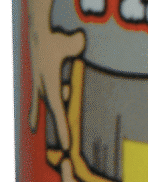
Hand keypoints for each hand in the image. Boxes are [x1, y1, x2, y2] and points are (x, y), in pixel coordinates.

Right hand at [29, 29, 84, 149]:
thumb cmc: (56, 38)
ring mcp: (38, 84)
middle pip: (52, 112)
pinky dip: (34, 114)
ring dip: (52, 120)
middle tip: (66, 150)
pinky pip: (36, 101)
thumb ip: (77, 43)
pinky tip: (33, 127)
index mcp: (49, 82)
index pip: (57, 109)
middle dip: (59, 130)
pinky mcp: (38, 80)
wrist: (39, 31)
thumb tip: (81, 41)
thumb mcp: (70, 40)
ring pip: (45, 107)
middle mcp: (42, 86)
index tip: (66, 144)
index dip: (61, 127)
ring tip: (56, 138)